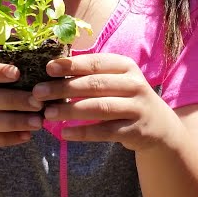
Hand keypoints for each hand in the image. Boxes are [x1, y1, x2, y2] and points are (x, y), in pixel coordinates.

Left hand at [31, 53, 177, 150]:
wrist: (159, 126)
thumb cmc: (126, 98)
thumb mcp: (116, 81)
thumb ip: (91, 74)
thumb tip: (52, 69)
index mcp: (127, 67)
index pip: (96, 62)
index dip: (71, 65)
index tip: (48, 68)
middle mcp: (135, 85)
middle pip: (95, 85)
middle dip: (63, 88)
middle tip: (38, 93)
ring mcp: (137, 108)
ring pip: (100, 108)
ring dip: (70, 111)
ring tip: (47, 114)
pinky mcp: (136, 131)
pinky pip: (105, 132)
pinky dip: (83, 133)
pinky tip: (64, 133)